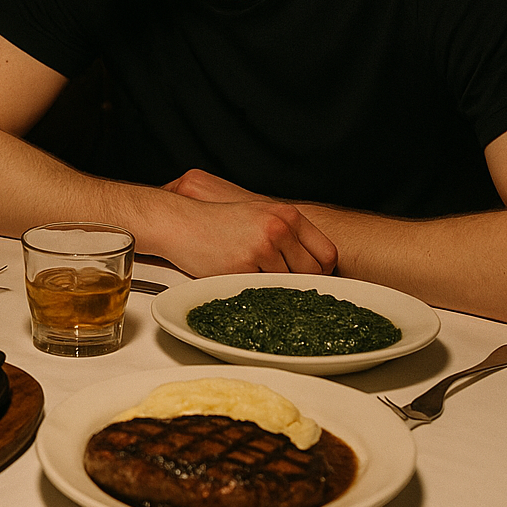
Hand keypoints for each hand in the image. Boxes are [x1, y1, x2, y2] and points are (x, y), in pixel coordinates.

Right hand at [156, 169, 337, 274]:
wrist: (180, 222)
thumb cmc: (217, 222)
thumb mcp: (259, 215)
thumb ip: (287, 234)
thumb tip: (314, 266)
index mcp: (288, 215)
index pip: (327, 254)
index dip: (318, 270)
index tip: (304, 275)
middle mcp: (280, 228)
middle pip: (312, 273)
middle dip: (296, 280)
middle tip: (273, 277)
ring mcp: (263, 247)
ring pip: (287, 284)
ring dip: (271, 285)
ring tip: (249, 271)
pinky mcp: (244, 265)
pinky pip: (262, 290)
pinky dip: (252, 288)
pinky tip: (237, 274)